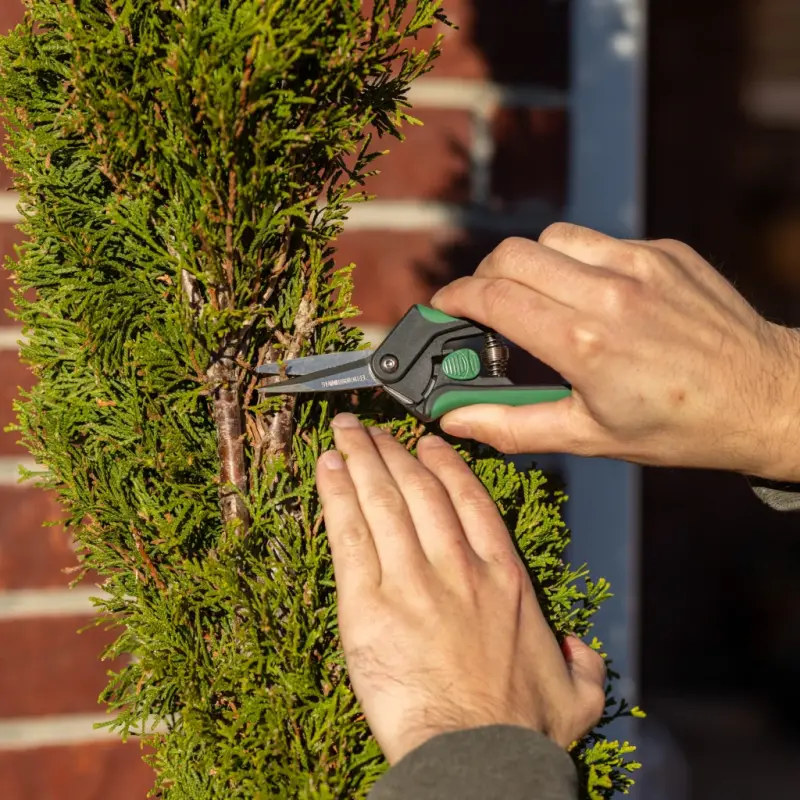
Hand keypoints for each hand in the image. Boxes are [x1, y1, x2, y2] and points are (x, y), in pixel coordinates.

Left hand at [315, 413, 605, 764]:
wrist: (476, 759)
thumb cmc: (520, 731)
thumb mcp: (574, 695)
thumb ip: (582, 663)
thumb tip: (579, 647)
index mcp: (504, 577)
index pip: (469, 501)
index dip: (445, 464)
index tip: (428, 445)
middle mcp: (459, 566)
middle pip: (420, 489)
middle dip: (394, 451)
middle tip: (374, 430)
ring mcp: (413, 580)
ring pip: (384, 500)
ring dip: (362, 459)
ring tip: (345, 433)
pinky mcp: (369, 603)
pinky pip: (350, 533)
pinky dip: (337, 494)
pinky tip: (327, 468)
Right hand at [430, 223, 799, 481]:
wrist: (767, 397)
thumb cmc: (679, 427)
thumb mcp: (589, 437)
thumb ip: (512, 426)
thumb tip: (454, 418)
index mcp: (584, 343)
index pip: (493, 297)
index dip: (455, 299)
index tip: (443, 308)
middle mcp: (609, 293)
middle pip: (512, 254)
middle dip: (484, 275)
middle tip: (485, 305)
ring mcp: (640, 264)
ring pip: (553, 238)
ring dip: (530, 264)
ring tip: (540, 299)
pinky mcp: (664, 251)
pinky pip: (599, 242)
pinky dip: (578, 263)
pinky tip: (594, 297)